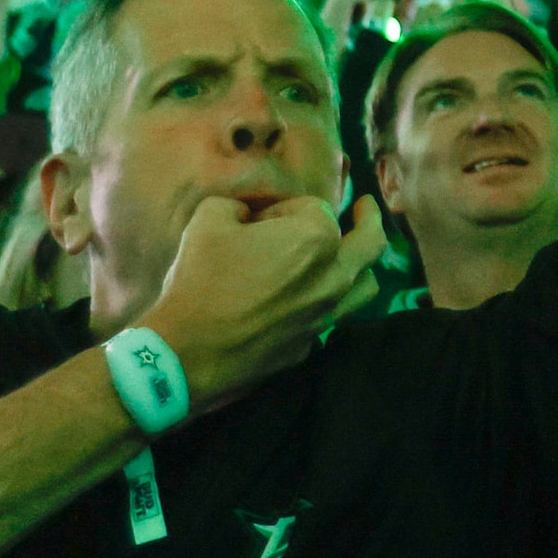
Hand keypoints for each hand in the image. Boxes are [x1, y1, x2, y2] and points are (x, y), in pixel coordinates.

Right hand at [139, 192, 387, 407]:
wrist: (188, 352)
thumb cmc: (200, 279)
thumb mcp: (210, 218)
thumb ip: (240, 204)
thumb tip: (251, 214)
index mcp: (316, 238)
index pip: (316, 207)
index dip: (286, 208)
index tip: (262, 217)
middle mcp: (334, 276)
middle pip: (370, 241)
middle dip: (367, 219)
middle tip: (366, 207)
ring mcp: (327, 314)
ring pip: (366, 284)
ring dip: (362, 264)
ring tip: (354, 254)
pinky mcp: (311, 344)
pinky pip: (335, 316)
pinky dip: (332, 300)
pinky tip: (316, 296)